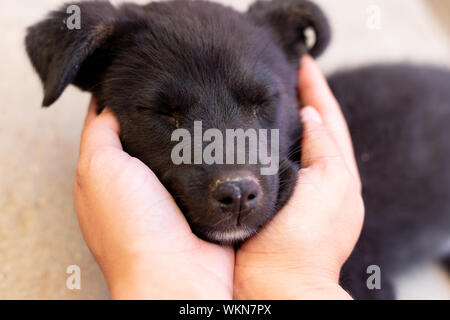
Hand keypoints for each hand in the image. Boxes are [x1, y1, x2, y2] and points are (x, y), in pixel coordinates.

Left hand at [73, 100, 233, 298]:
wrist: (178, 271)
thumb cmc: (132, 224)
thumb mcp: (100, 169)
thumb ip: (100, 134)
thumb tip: (106, 102)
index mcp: (111, 178)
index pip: (115, 128)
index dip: (126, 102)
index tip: (147, 78)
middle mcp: (141, 186)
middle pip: (153, 138)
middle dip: (166, 117)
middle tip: (187, 88)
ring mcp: (174, 195)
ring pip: (183, 151)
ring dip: (194, 134)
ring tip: (211, 102)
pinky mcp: (203, 203)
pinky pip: (209, 170)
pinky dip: (215, 154)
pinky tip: (224, 135)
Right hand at [234, 55, 363, 299]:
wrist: (275, 282)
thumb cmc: (307, 238)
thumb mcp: (332, 184)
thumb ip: (325, 146)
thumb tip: (312, 115)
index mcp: (335, 172)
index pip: (328, 119)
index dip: (316, 88)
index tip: (301, 62)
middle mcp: (313, 177)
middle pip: (307, 128)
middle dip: (297, 100)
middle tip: (278, 73)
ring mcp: (286, 187)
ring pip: (281, 142)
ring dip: (273, 118)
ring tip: (257, 93)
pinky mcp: (260, 196)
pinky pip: (258, 159)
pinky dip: (254, 140)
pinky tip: (239, 128)